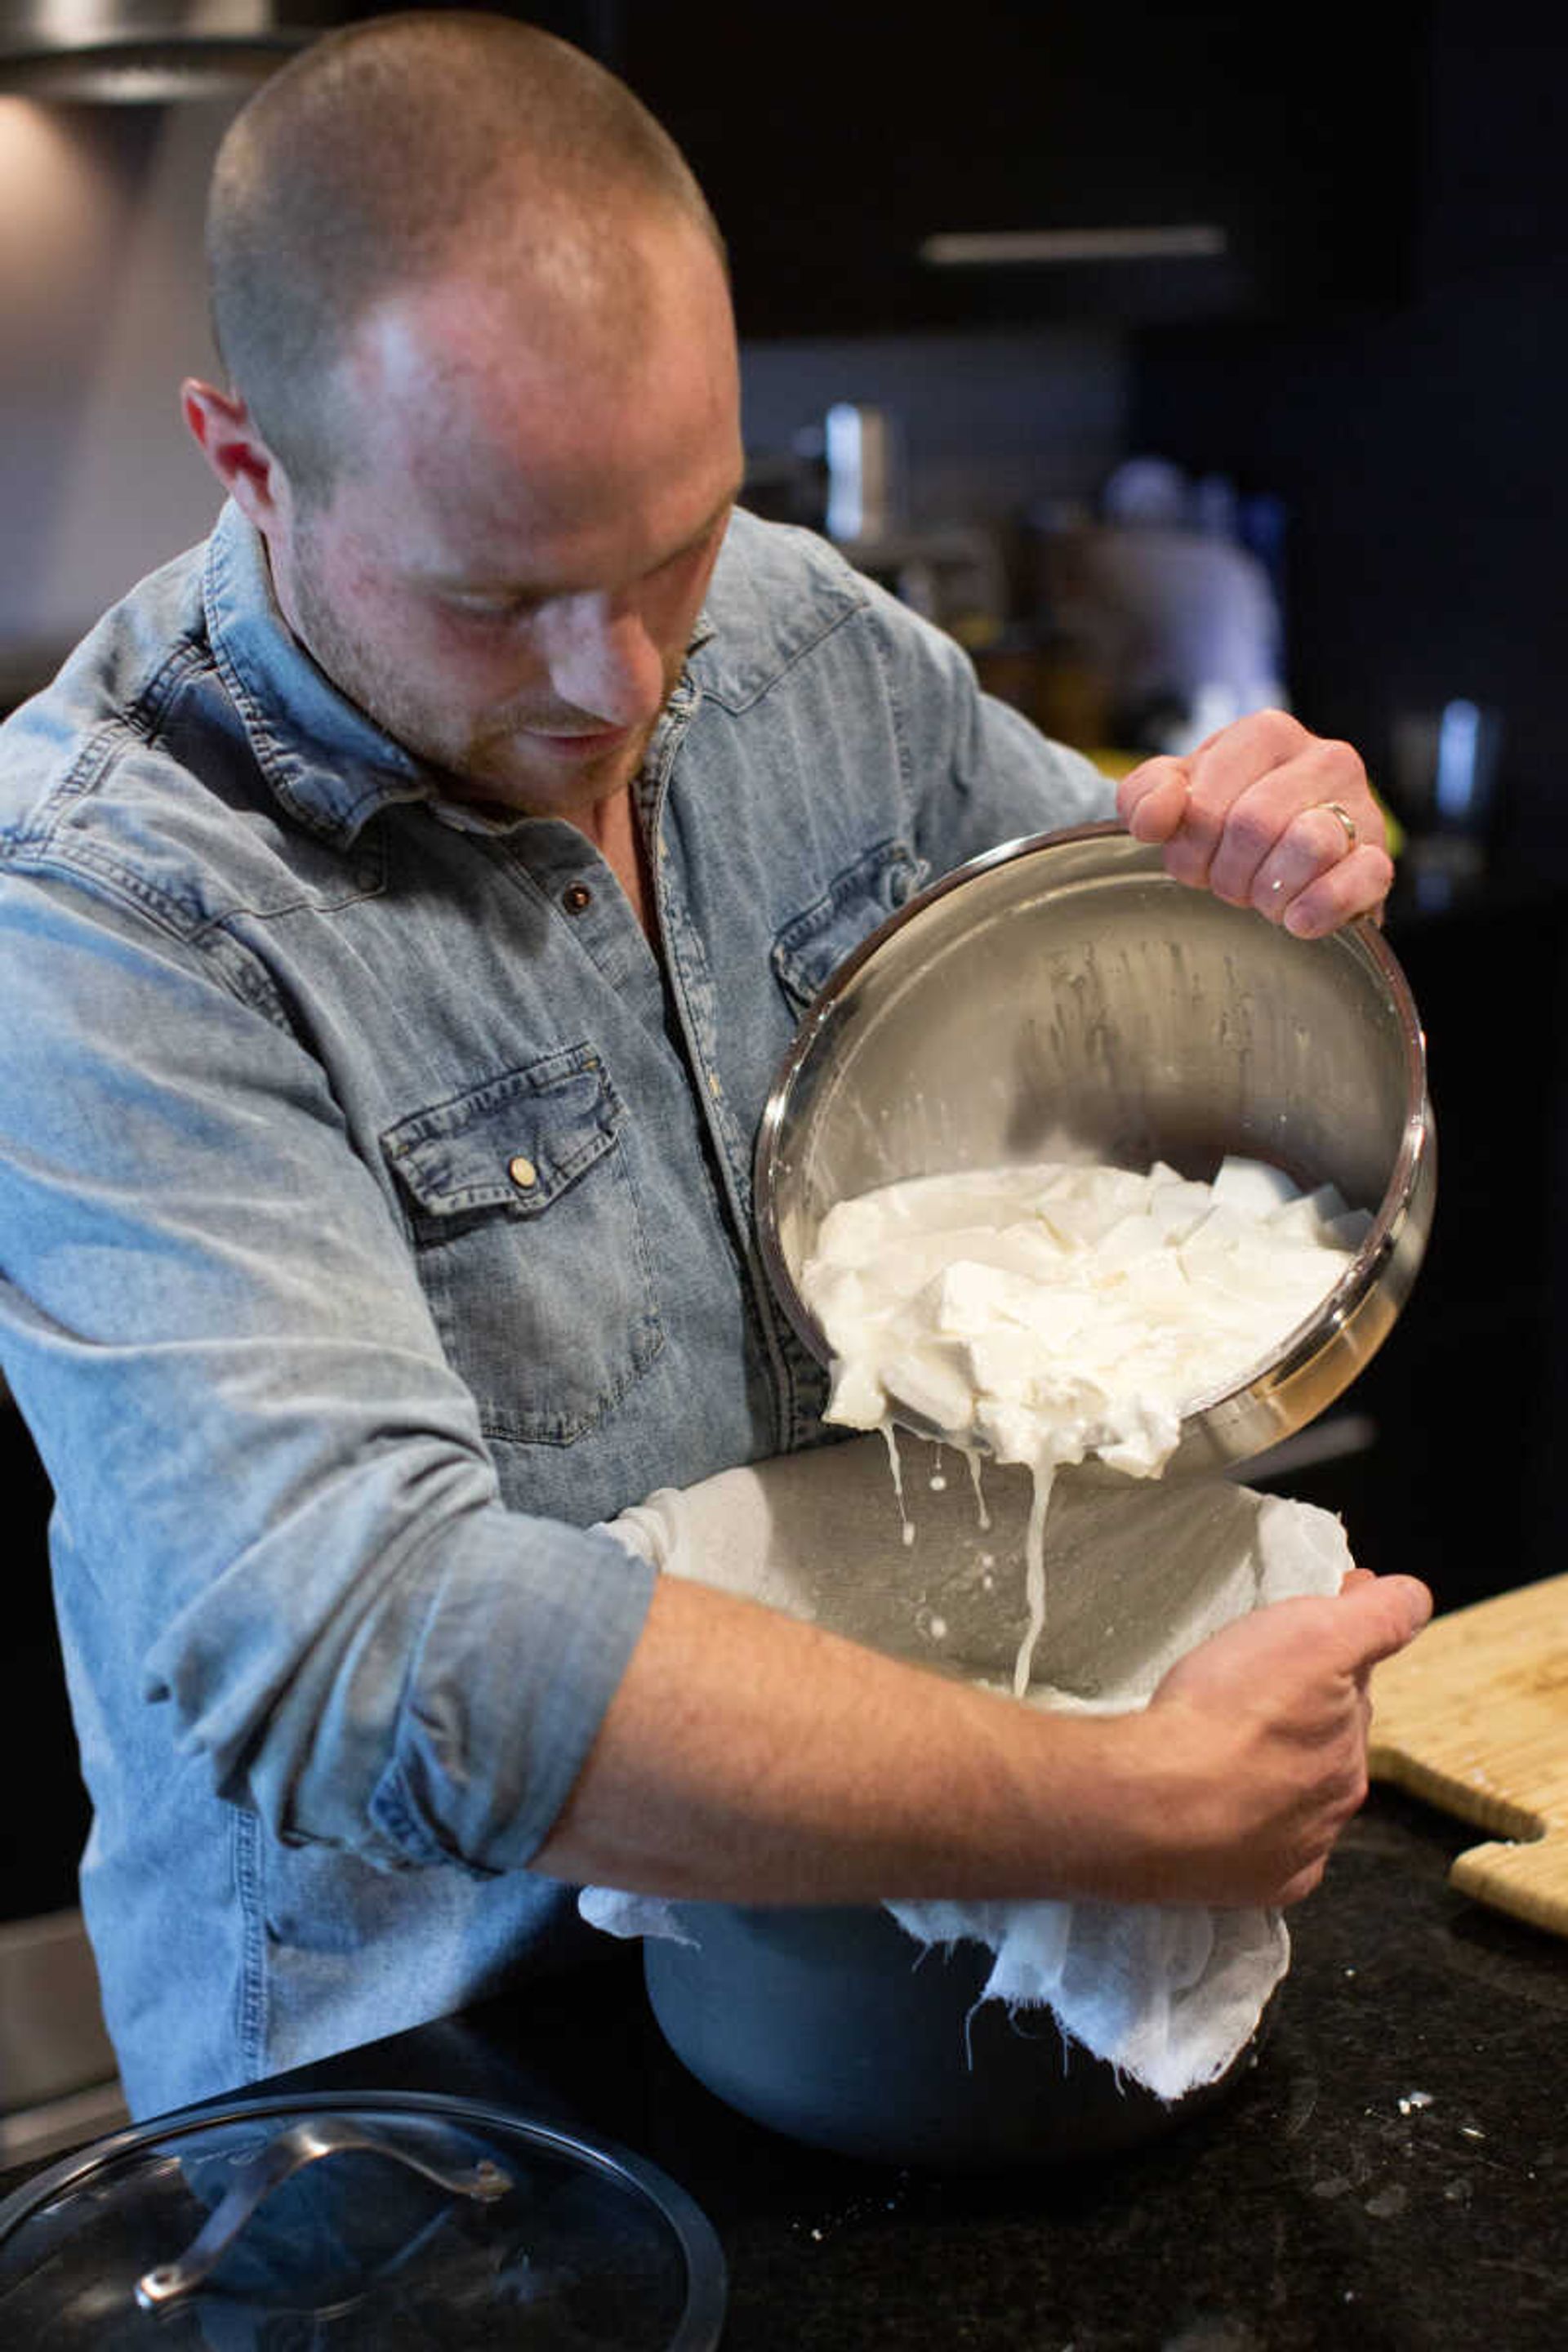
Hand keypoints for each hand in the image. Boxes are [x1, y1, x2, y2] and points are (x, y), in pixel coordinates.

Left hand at [1117, 708, 1393, 937]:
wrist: (1284, 855)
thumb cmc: (1227, 817)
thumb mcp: (1174, 796)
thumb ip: (1145, 796)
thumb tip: (1153, 817)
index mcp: (1265, 733)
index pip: (1208, 802)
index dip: (1189, 848)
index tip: (1195, 859)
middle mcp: (1323, 757)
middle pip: (1254, 825)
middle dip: (1226, 873)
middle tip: (1227, 884)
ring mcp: (1360, 804)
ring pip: (1310, 845)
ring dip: (1269, 891)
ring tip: (1262, 896)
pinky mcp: (1380, 856)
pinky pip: (1363, 878)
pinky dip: (1321, 907)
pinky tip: (1297, 920)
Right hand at [1132, 1569, 1431, 1907]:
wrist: (1154, 1804)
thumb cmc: (1230, 1712)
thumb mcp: (1314, 1634)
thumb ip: (1377, 1616)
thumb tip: (1413, 1598)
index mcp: (1351, 1739)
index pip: (1350, 1688)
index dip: (1326, 1653)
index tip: (1293, 1632)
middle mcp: (1336, 1797)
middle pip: (1326, 1741)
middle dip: (1302, 1713)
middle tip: (1247, 1685)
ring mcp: (1299, 1848)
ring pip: (1295, 1795)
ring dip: (1273, 1767)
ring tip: (1220, 1744)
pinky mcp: (1258, 1882)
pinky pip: (1263, 1849)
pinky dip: (1250, 1823)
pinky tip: (1220, 1804)